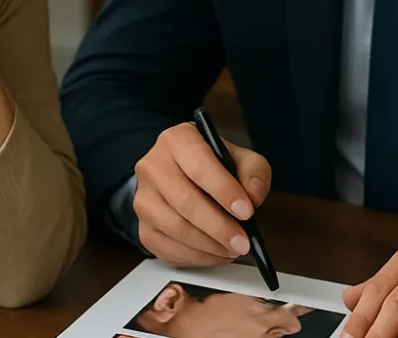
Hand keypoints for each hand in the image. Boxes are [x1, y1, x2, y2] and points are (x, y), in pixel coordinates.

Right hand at [133, 122, 271, 267]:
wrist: (181, 175)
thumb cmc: (212, 166)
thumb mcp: (240, 158)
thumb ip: (254, 173)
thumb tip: (252, 197)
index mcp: (178, 140)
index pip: (199, 164)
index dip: (224, 190)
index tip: (246, 211)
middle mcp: (153, 165)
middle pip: (185, 201)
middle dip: (219, 227)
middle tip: (243, 242)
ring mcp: (143, 198)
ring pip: (175, 228)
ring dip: (209, 246)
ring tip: (233, 249)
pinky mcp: (143, 227)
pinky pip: (167, 249)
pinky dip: (196, 257)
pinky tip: (215, 254)